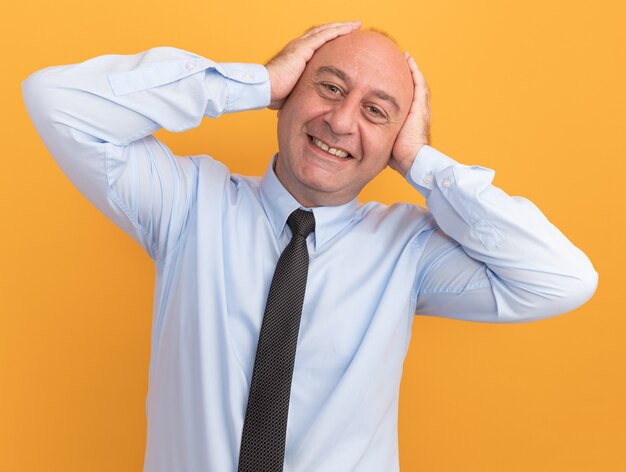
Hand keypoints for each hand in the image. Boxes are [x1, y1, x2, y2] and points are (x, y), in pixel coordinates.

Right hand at [265, 21, 360, 109]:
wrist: (266, 88)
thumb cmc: (275, 93)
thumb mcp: (292, 91)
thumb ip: (299, 92)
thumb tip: (300, 106)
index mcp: (296, 55)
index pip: (316, 43)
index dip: (329, 39)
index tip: (341, 40)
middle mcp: (298, 46)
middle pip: (322, 33)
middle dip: (337, 29)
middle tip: (352, 27)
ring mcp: (301, 45)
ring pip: (325, 31)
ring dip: (341, 27)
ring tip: (355, 25)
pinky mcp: (304, 47)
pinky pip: (325, 35)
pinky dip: (338, 31)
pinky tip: (349, 28)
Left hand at [389, 53, 431, 175]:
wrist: (412, 160)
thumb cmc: (399, 156)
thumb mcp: (385, 140)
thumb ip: (377, 133)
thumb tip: (360, 133)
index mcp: (411, 118)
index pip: (406, 98)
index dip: (400, 87)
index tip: (392, 76)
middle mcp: (418, 111)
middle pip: (413, 87)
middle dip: (406, 74)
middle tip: (399, 60)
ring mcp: (421, 108)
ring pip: (417, 83)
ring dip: (411, 69)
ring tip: (405, 56)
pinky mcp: (420, 107)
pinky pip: (419, 84)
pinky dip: (415, 71)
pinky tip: (409, 60)